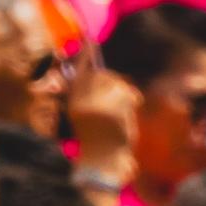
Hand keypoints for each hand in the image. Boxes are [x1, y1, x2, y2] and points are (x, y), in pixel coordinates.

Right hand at [67, 58, 139, 176]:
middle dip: (116, 83)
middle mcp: (81, 101)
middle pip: (103, 75)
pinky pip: (127, 94)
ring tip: (122, 116)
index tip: (89, 39)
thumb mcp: (92, 118)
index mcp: (74, 103)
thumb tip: (105, 74)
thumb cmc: (101, 142)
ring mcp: (96, 105)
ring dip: (126, 96)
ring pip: (117, 85)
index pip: (79, 73)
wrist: (102, 166)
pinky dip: (132, 103)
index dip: (85, 55)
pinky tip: (126, 120)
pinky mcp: (111, 110)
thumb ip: (95, 96)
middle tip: (126, 97)